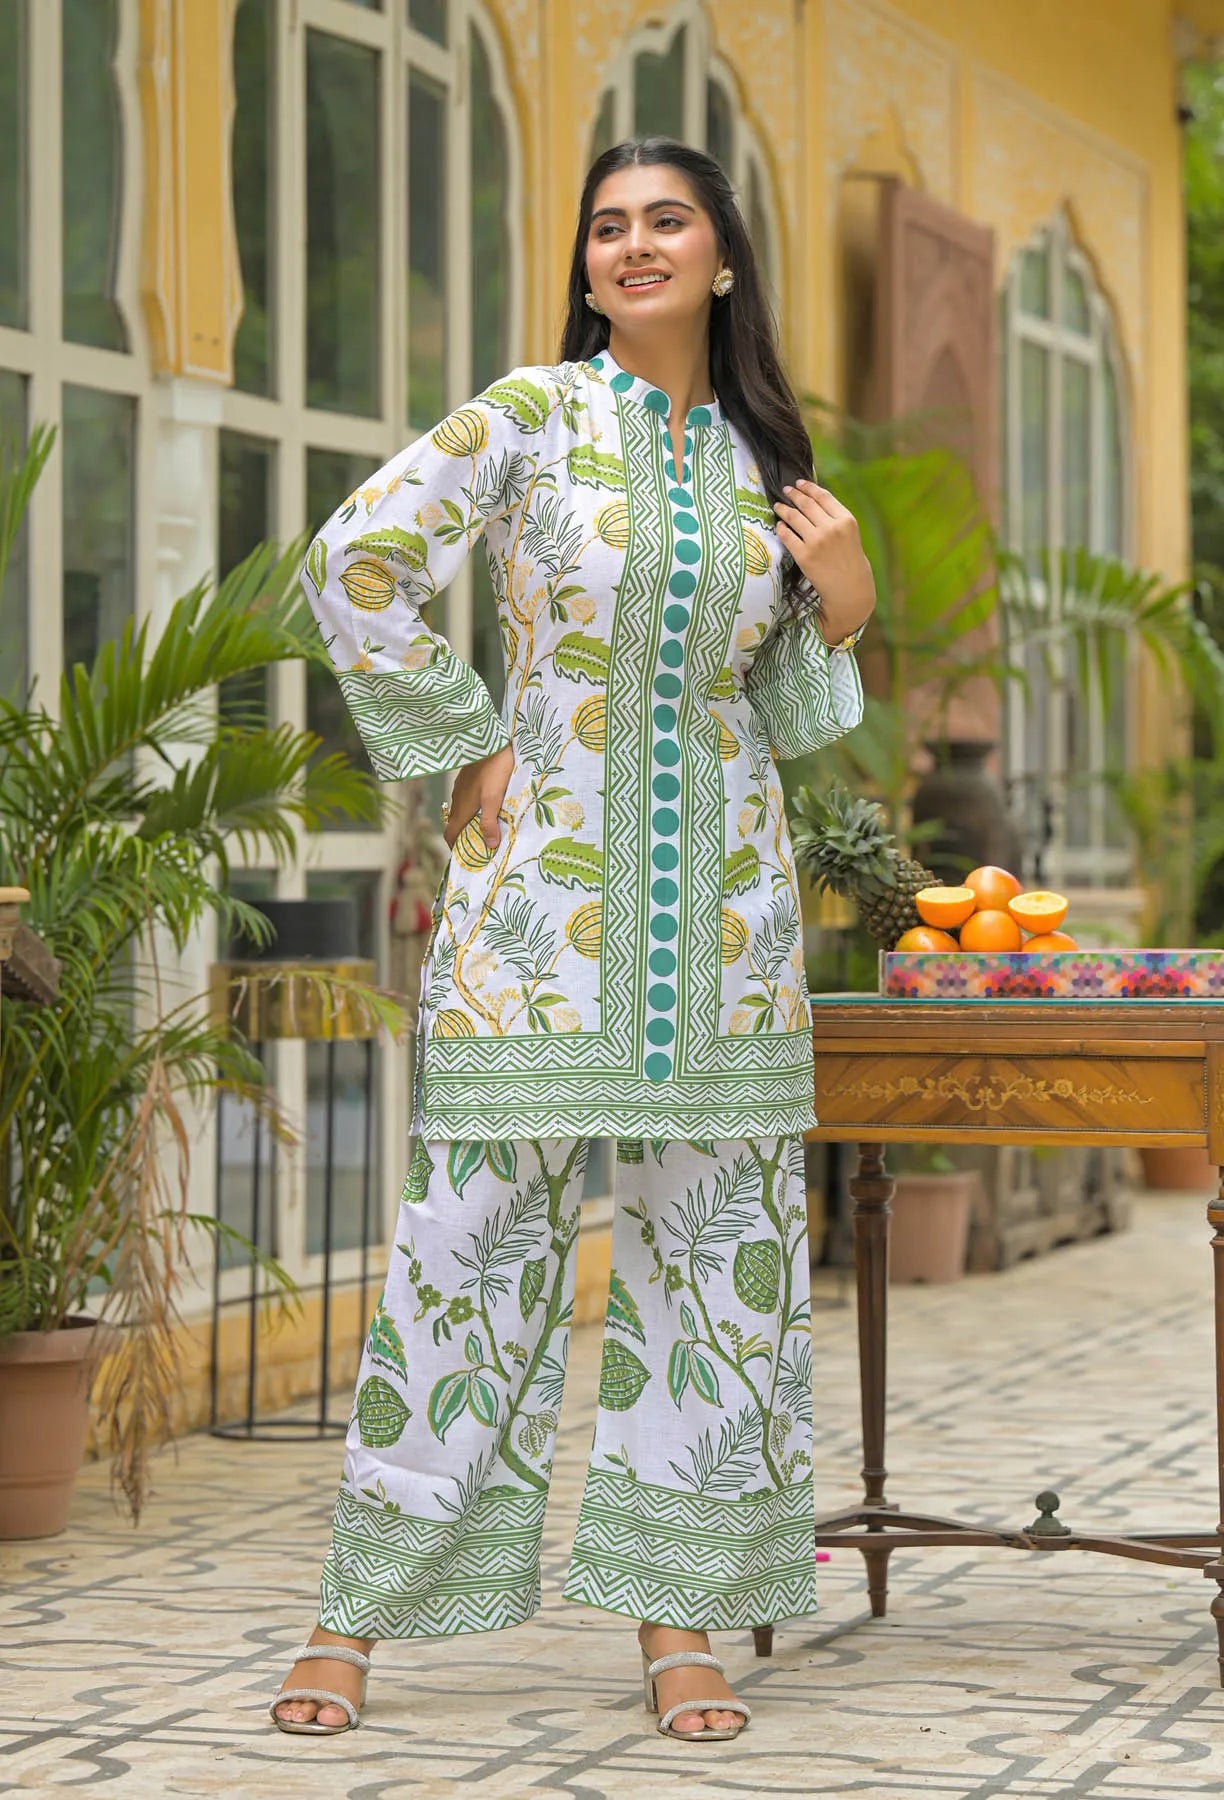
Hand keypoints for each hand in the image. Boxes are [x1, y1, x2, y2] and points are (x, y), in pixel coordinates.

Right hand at [444, 743, 515, 853]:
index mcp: (462, 808)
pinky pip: (465, 799)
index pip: (450, 833)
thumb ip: (490, 822)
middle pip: (455, 823)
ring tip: (484, 827)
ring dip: (468, 821)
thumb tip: (489, 846)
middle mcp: (457, 800)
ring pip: (461, 810)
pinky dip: (471, 808)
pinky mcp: (466, 779)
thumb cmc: (493, 769)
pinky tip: (485, 805)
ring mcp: (460, 788)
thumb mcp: (494, 798)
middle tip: (479, 845)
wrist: (489, 741)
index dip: (454, 847)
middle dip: (463, 836)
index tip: (464, 855)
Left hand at [773, 479, 875, 642]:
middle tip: (786, 490)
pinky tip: (779, 525)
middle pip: (807, 504)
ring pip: (794, 517)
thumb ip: (834, 517)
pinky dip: (782, 528)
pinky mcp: (804, 556)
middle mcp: (831, 528)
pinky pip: (787, 536)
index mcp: (846, 520)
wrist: (850, 589)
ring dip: (784, 509)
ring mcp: (817, 542)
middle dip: (794, 495)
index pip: (823, 496)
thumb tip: (812, 500)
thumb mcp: (850, 534)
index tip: (799, 483)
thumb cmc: (850, 560)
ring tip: (778, 506)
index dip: (809, 487)